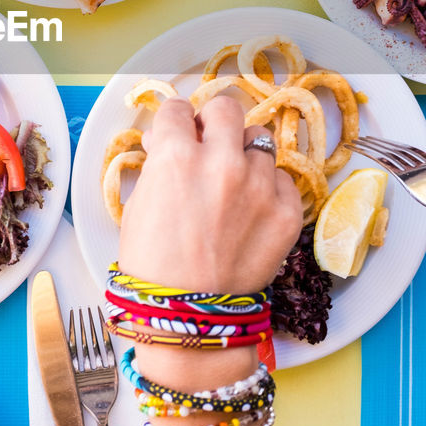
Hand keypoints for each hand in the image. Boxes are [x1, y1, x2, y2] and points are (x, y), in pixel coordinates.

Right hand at [119, 96, 301, 398]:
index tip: (176, 134)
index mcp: (175, 157)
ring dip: (243, 156)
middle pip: (225, 109)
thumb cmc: (151, 265)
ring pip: (258, 142)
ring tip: (233, 185)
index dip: (173, 123)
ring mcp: (260, 186)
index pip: (176, 109)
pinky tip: (252, 209)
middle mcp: (221, 162)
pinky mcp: (288, 212)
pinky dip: (269, 188)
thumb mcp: (137, 206)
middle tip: (208, 143)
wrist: (190, 317)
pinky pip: (283, 179)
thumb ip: (156, 165)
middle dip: (213, 122)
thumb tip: (165, 141)